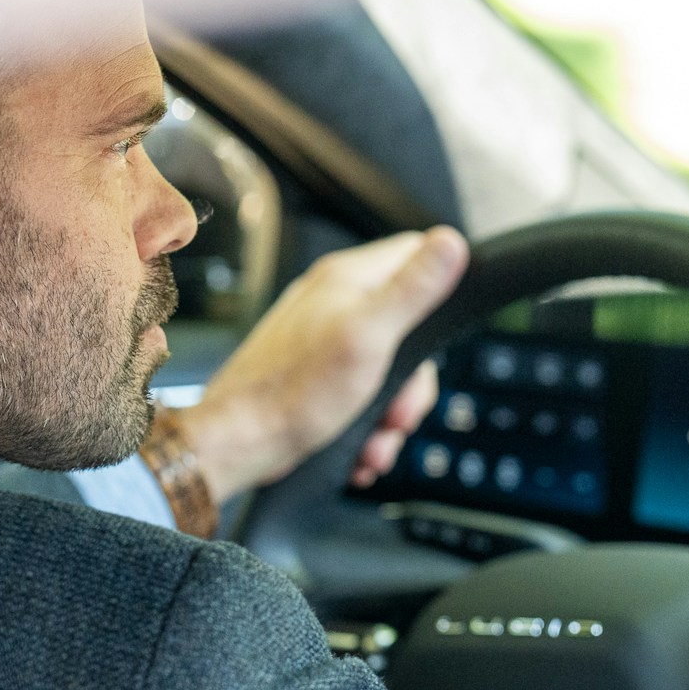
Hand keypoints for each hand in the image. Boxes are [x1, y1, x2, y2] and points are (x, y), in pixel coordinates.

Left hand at [172, 227, 466, 500]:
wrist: (237, 443)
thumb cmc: (293, 392)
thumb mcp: (369, 336)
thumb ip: (413, 289)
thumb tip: (450, 241)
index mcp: (348, 279)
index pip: (415, 254)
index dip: (440, 291)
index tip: (437, 337)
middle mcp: (336, 302)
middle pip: (410, 326)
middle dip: (413, 383)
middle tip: (400, 414)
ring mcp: (326, 340)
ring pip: (390, 368)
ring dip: (392, 415)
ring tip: (376, 443)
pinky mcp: (318, 377)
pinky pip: (363, 393)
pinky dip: (368, 427)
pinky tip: (361, 448)